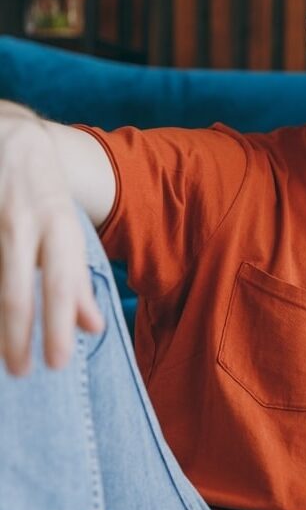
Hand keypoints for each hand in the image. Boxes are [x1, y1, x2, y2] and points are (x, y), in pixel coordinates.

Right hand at [0, 117, 103, 375]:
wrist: (11, 137)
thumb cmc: (44, 196)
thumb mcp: (68, 232)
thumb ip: (78, 280)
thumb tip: (93, 327)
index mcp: (58, 225)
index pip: (61, 283)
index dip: (58, 325)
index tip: (57, 364)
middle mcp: (24, 221)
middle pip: (18, 289)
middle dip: (18, 336)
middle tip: (23, 372)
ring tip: (5, 356)